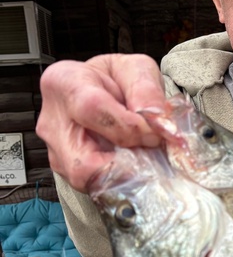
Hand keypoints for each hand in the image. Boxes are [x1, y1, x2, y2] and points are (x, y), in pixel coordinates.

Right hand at [37, 54, 165, 191]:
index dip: (128, 127)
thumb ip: (146, 89)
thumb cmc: (116, 81)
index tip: (155, 134)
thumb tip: (155, 118)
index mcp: (65, 82)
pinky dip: (121, 182)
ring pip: (88, 182)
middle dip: (124, 167)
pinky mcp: (68, 172)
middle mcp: (53, 121)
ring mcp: (56, 151)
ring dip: (124, 178)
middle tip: (152, 159)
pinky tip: (136, 168)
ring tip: (146, 163)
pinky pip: (94, 187)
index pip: (91, 109)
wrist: (104, 93)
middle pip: (82, 162)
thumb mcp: (136, 69)